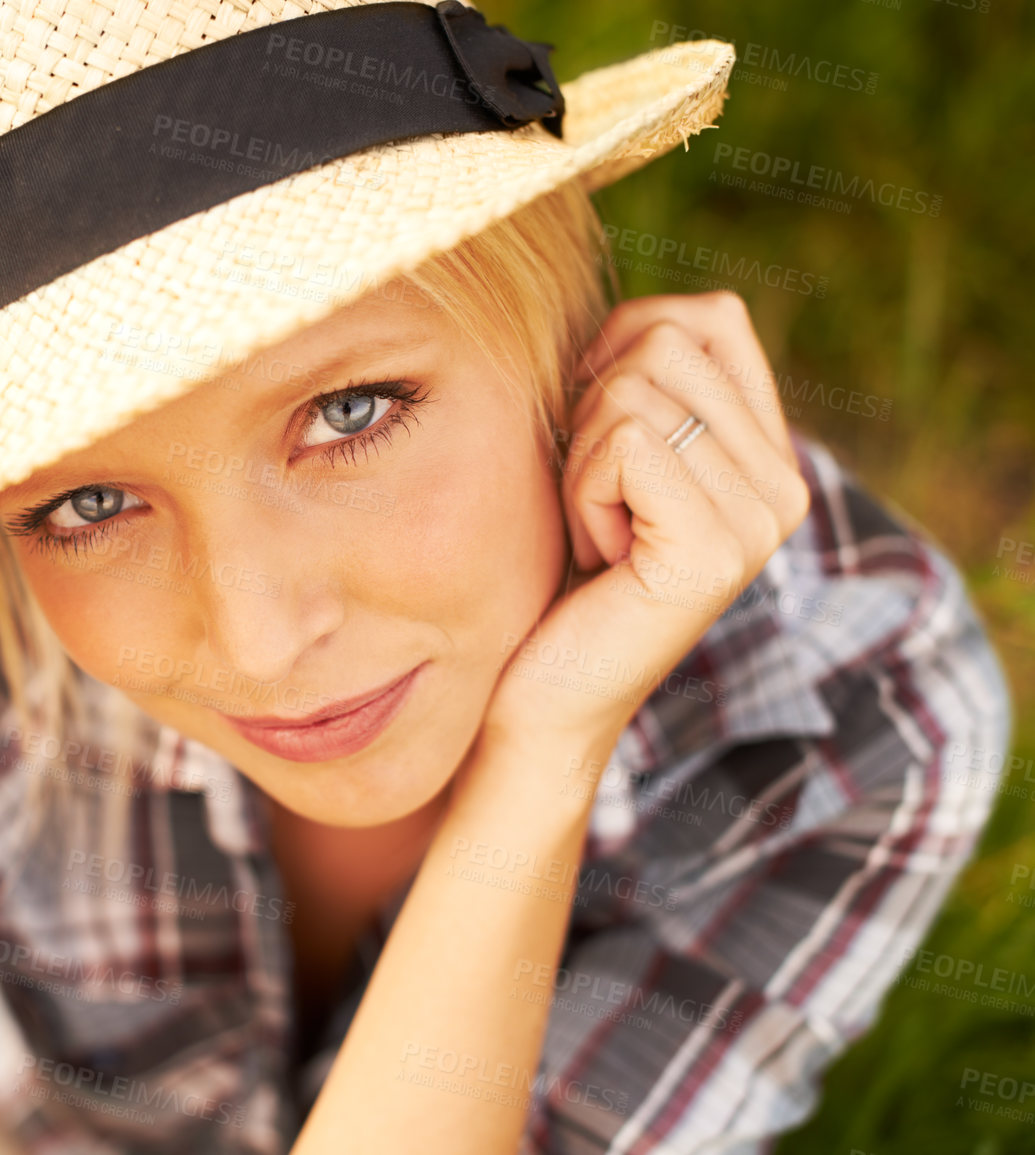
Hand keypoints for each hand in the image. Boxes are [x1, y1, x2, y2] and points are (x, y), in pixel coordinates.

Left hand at [482, 291, 810, 757]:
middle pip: (664, 339)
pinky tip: (598, 558)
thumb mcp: (600, 454)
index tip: (597, 438)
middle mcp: (785, 484)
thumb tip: (633, 308)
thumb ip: (636, 378)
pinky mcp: (716, 550)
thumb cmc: (553, 570)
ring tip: (596, 533)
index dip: (620, 349)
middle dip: (590, 412)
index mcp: (767, 453)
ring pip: (636, 390)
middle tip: (593, 501)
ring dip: (580, 458)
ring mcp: (760, 520)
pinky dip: (580, 492)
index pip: (707, 315)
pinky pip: (624, 444)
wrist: (539, 697)